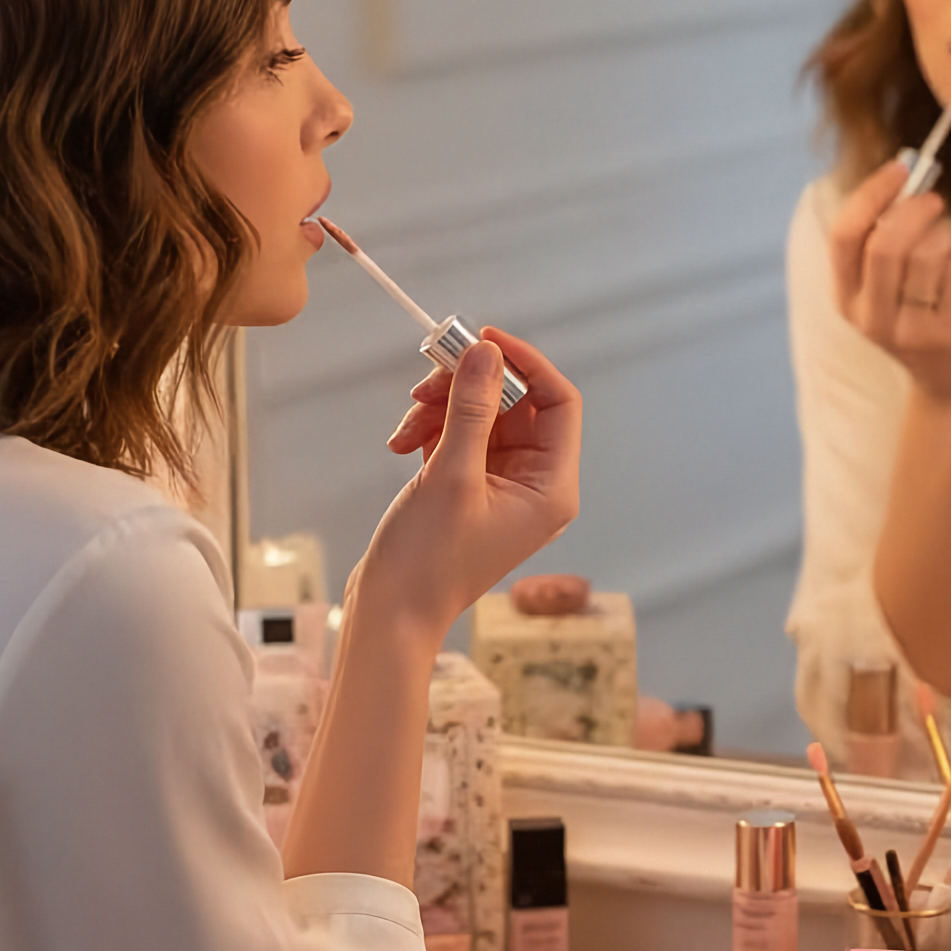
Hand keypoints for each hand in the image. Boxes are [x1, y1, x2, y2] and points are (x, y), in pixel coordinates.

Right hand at [363, 327, 581, 636]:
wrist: (392, 610)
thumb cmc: (428, 560)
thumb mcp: (452, 475)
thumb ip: (471, 409)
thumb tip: (486, 352)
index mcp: (553, 487)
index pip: (559, 402)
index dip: (525, 363)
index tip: (483, 340)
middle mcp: (536, 484)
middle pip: (516, 403)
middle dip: (469, 386)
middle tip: (428, 376)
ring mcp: (503, 484)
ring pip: (482, 414)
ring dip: (442, 407)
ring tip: (407, 426)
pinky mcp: (471, 485)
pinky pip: (460, 434)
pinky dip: (431, 429)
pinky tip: (404, 443)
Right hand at [828, 158, 950, 409]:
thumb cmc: (924, 318)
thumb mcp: (888, 287)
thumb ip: (885, 238)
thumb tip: (905, 172)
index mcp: (847, 298)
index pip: (844, 235)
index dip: (871, 194)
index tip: (900, 167)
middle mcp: (869, 317)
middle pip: (883, 244)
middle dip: (913, 210)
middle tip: (935, 199)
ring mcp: (906, 330)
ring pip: (924, 255)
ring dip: (942, 236)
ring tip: (947, 246)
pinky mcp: (944, 334)